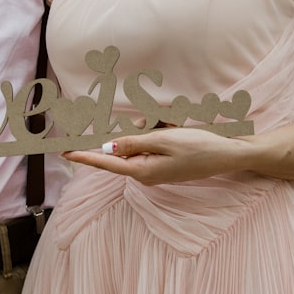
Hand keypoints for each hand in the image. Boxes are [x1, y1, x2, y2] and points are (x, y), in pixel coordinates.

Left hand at [62, 127, 236, 184]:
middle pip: (126, 144)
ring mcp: (154, 166)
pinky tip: (179, 128)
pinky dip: (164, 130)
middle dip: (140, 128)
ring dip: (155, 126)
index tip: (64, 152)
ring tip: (176, 125)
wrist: (228, 154)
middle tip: (162, 122)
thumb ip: (133, 143)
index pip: (106, 162)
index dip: (85, 155)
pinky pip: (154, 140)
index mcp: (142, 170)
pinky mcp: (163, 159)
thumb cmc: (199, 148)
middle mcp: (144, 171)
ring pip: (140, 138)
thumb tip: (107, 147)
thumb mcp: (164, 141)